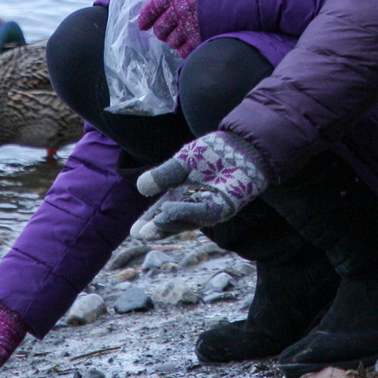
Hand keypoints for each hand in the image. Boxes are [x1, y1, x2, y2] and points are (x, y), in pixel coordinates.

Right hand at [130, 131, 267, 240]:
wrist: (243, 143)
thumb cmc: (214, 152)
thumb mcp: (183, 161)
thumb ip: (164, 174)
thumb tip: (141, 187)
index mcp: (182, 196)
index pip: (162, 212)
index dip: (149, 222)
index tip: (135, 231)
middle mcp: (194, 205)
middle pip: (173, 221)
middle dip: (158, 229)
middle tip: (140, 234)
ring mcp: (209, 208)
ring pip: (188, 220)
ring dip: (170, 223)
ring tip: (154, 222)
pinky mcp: (225, 206)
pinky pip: (204, 212)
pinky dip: (187, 211)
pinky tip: (171, 209)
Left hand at [135, 0, 202, 56]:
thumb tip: (167, 12)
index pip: (153, 7)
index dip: (145, 17)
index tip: (142, 25)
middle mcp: (178, 10)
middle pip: (160, 30)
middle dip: (163, 33)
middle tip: (168, 34)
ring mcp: (187, 26)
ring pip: (171, 42)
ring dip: (176, 42)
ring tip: (187, 37)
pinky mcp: (197, 40)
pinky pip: (184, 51)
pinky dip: (186, 51)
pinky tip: (193, 45)